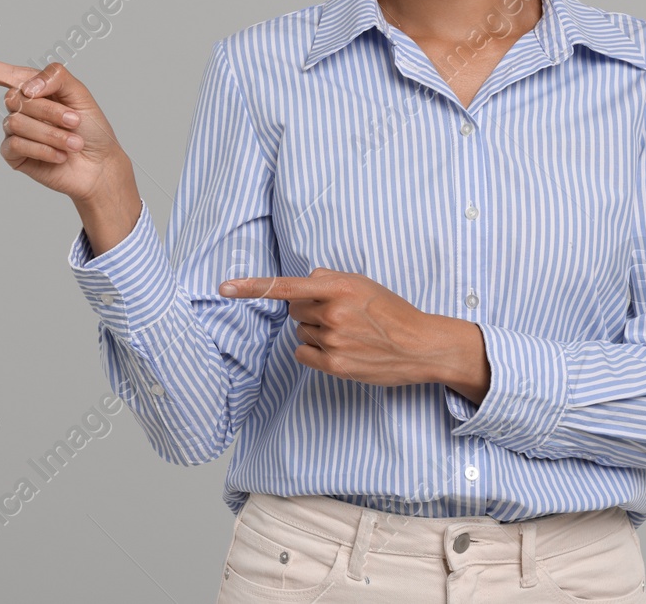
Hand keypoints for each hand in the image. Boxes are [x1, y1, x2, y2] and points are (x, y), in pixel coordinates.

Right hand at [0, 50, 129, 203]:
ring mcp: (12, 131)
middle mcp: (17, 106)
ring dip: (52, 134)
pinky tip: (59, 156)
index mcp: (28, 85)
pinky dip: (43, 149)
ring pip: (19, 123)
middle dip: (50, 111)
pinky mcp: (13, 155)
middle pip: (16, 99)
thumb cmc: (91, 127)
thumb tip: (24, 88)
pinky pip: (17, 145)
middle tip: (74, 123)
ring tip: (72, 143)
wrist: (98, 165)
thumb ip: (54, 77)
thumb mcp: (79, 93)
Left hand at [219, 269, 486, 395]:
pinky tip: (340, 350)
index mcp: (338, 287)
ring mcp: (333, 340)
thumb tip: (303, 284)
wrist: (421, 345)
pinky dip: (314, 352)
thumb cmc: (391, 312)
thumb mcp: (363, 284)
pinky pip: (303, 353)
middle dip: (309, 311)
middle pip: (294, 310)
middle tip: (340, 316)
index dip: (252, 287)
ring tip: (348, 334)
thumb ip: (329, 280)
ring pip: (300, 332)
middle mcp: (332, 313)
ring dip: (316, 332)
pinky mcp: (334, 365)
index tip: (224, 288)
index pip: (286, 286)